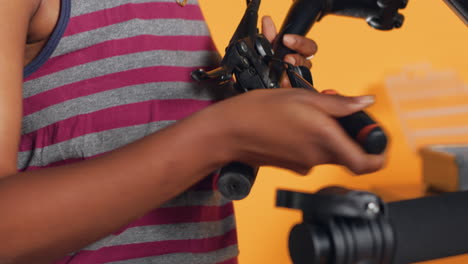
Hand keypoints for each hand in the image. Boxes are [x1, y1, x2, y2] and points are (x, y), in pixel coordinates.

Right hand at [191, 89, 384, 174]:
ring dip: (329, 132)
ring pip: (330, 150)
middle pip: (349, 152)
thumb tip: (366, 102)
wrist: (228, 132)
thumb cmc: (259, 111)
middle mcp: (317, 157)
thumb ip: (340, 104)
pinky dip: (313, 138)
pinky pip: (313, 152)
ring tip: (311, 110)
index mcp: (325, 139)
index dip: (378, 152)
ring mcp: (304, 164)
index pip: (367, 163)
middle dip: (348, 131)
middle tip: (338, 110)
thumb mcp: (304, 97)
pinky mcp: (293, 164)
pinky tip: (296, 121)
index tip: (375, 136)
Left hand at [261, 16, 316, 86]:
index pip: (309, 46)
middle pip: (308, 60)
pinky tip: (282, 82)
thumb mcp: (270, 48)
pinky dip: (288, 84)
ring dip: (292, 70)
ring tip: (284, 68)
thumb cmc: (273, 64)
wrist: (267, 83)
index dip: (299, 42)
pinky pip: (295, 87)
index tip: (286, 39)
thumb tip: (267, 20)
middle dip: (297, 57)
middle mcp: (302, 66)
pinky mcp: (293, 88)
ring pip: (302, 73)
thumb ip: (270, 35)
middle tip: (287, 58)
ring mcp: (299, 78)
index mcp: (300, 54)